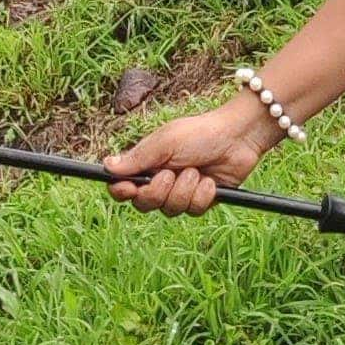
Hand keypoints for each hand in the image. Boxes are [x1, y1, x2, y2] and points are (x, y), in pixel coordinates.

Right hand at [104, 98, 275, 215]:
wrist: (238, 138)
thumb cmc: (200, 133)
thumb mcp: (166, 142)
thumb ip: (138, 158)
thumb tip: (107, 166)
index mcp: (148, 164)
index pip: (122, 187)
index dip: (121, 192)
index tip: (128, 189)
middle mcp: (161, 181)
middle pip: (144, 204)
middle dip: (158, 192)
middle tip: (170, 174)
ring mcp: (181, 193)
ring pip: (170, 210)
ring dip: (184, 190)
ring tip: (196, 171)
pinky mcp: (201, 201)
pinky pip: (193, 211)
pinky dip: (202, 195)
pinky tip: (210, 180)